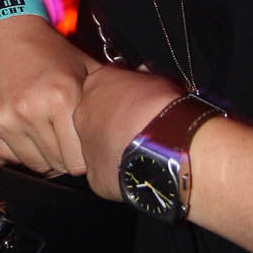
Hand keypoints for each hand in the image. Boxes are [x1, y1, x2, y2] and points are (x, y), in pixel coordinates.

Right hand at [0, 16, 100, 174]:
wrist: (4, 31)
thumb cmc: (49, 52)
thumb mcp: (84, 67)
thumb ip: (104, 99)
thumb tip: (125, 129)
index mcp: (61, 97)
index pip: (78, 162)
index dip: (81, 154)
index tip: (79, 142)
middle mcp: (30, 110)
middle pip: (56, 165)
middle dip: (62, 155)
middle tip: (61, 134)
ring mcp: (4, 120)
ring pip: (32, 165)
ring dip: (40, 154)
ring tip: (41, 130)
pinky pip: (5, 159)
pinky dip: (14, 150)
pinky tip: (20, 128)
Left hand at [73, 62, 178, 199]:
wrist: (169, 144)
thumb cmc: (164, 107)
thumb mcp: (156, 79)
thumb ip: (141, 79)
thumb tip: (142, 78)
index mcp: (96, 82)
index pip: (101, 85)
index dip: (119, 96)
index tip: (133, 102)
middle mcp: (83, 112)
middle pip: (93, 116)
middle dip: (111, 122)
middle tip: (135, 128)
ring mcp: (86, 144)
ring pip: (96, 146)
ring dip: (113, 148)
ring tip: (139, 151)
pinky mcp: (94, 173)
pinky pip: (104, 172)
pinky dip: (118, 172)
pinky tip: (137, 169)